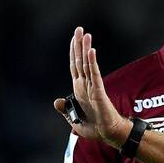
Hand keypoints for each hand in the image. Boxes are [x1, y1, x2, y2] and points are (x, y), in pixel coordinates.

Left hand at [53, 27, 128, 146]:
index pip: (75, 66)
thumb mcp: (74, 118)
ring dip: (86, 49)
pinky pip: (94, 75)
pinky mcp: (98, 92)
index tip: (73, 39)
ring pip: (87, 64)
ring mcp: (92, 87)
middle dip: (79, 44)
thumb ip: (65, 109)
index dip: (73, 52)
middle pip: (80, 60)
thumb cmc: (93, 126)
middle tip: (79, 28)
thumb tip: (57, 101)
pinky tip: (91, 51)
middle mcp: (85, 85)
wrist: (106, 134)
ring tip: (86, 34)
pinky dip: (92, 63)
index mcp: (79, 89)